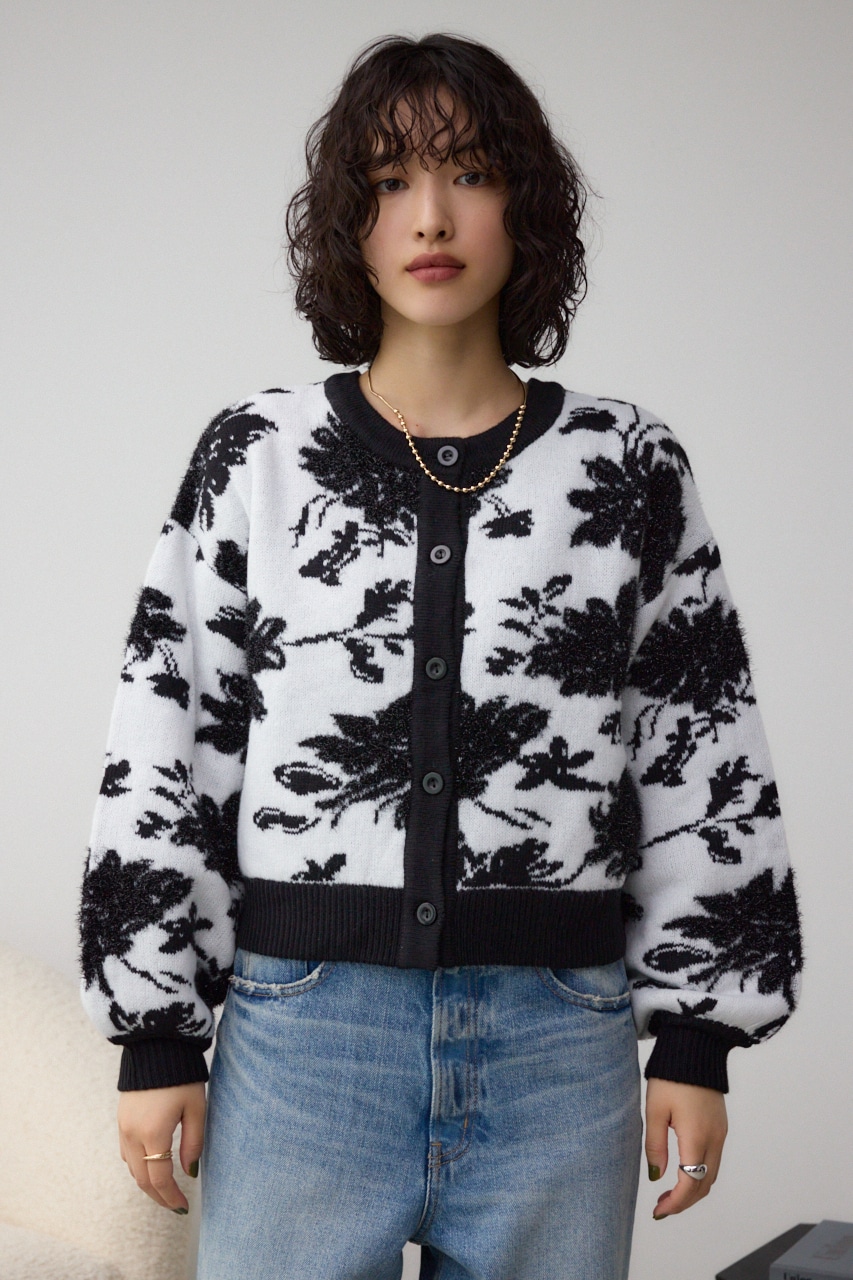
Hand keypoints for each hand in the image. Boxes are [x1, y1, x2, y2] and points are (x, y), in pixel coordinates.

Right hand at [117, 1082, 206, 1212]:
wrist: (155, 1044)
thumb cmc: (181, 1074)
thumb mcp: (196, 1107)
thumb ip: (193, 1142)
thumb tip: (189, 1171)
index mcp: (153, 1133)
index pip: (160, 1179)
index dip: (171, 1197)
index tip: (184, 1206)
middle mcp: (133, 1134)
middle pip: (142, 1179)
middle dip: (159, 1196)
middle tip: (175, 1205)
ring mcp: (123, 1127)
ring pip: (132, 1168)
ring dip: (147, 1183)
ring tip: (166, 1190)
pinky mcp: (121, 1119)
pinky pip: (127, 1153)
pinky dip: (138, 1166)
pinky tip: (152, 1166)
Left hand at [644, 1077, 726, 1218]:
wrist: (696, 1048)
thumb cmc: (671, 1076)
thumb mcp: (654, 1109)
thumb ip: (655, 1145)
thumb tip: (657, 1175)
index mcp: (696, 1137)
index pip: (690, 1184)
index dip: (675, 1203)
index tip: (659, 1211)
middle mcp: (714, 1139)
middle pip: (704, 1185)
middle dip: (684, 1202)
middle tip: (662, 1206)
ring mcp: (721, 1133)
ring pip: (712, 1174)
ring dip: (693, 1189)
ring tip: (669, 1193)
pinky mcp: (721, 1126)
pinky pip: (714, 1160)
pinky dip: (701, 1174)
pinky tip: (683, 1171)